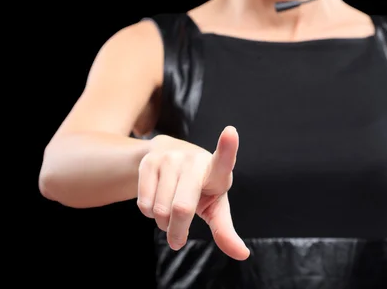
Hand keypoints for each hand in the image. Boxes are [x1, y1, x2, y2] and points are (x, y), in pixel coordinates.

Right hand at [137, 126, 249, 259]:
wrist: (170, 155)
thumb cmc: (201, 187)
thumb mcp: (215, 205)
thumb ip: (225, 230)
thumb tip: (242, 255)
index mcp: (217, 170)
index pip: (224, 159)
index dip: (228, 147)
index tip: (231, 132)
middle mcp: (194, 160)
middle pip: (181, 208)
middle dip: (177, 232)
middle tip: (177, 240)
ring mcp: (170, 158)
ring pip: (160, 210)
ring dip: (162, 224)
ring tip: (169, 214)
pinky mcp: (149, 161)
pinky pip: (144, 204)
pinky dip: (149, 214)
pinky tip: (157, 203)